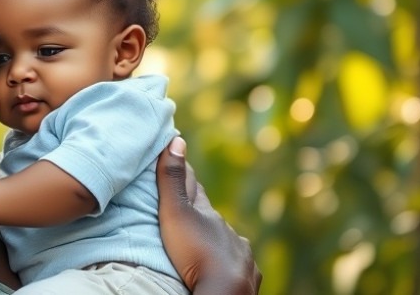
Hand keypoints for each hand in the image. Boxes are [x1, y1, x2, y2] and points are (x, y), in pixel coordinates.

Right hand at [156, 137, 261, 294]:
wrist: (224, 290)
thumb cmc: (194, 250)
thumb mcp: (175, 212)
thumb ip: (172, 180)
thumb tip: (177, 139)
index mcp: (209, 215)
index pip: (195, 191)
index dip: (187, 180)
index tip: (182, 167)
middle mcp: (228, 231)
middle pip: (212, 217)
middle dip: (202, 212)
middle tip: (191, 209)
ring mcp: (239, 253)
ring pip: (227, 241)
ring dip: (217, 239)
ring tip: (205, 243)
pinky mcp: (247, 275)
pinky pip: (239, 264)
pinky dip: (231, 262)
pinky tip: (227, 266)